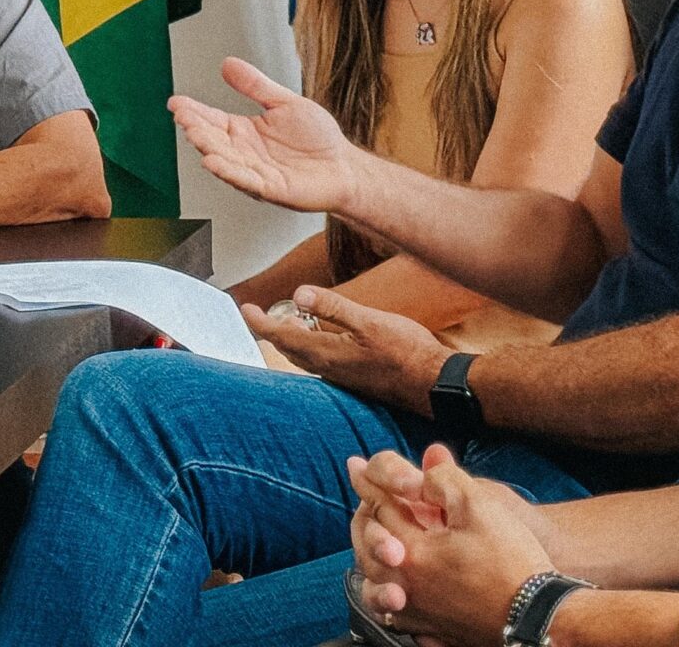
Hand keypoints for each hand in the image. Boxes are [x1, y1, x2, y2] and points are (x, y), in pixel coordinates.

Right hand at [169, 58, 363, 214]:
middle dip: (197, 128)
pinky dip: (229, 172)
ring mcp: (255, 172)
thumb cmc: (319, 139)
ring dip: (208, 148)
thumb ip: (255, 85)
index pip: (212, 119)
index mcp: (244, 131)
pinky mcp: (271, 188)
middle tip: (183, 116)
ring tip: (194, 134)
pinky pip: (246, 180)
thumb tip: (228, 64)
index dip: (193, 111)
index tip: (176, 102)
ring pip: (226, 160)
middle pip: (214, 140)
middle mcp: (245, 153)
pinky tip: (213, 162)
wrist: (345, 166)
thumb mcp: (284, 102)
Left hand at [244, 285, 447, 412]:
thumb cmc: (407, 353)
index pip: (281, 336)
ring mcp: (341, 376)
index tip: (244, 308)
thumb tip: (298, 294)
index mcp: (327, 354)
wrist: (434, 384)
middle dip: (270, 329)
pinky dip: (310, 346)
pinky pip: (320, 361)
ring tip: (285, 321)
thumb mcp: (369, 322)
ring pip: (304, 355)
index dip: (259, 321)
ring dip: (290, 339)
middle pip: (288, 347)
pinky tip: (320, 336)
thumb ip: (333, 308)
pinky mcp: (354, 377)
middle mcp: (328, 368)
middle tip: (257, 314)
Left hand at [350, 444, 557, 643]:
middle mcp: (407, 586)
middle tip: (364, 502)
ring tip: (376, 545)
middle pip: (369, 548)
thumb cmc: (513, 562)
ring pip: (376, 585)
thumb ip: (444, 478)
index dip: (371, 482)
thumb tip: (423, 470)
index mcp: (413, 553)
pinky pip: (396, 615)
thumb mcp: (481, 505)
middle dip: (366, 519)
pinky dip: (389, 596)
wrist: (541, 616)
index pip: (380, 508)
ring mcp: (419, 613)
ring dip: (372, 558)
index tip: (357, 466)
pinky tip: (397, 589)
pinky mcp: (433, 631)